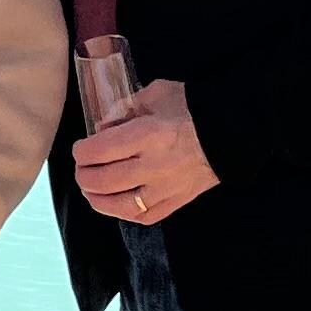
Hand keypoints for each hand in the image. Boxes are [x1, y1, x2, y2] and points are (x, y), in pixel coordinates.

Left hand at [72, 78, 218, 222]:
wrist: (230, 131)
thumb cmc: (191, 108)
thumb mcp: (155, 94)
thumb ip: (125, 108)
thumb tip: (102, 128)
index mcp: (147, 135)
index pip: (100, 151)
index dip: (82, 152)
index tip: (80, 149)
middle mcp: (154, 165)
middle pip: (103, 180)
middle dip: (84, 176)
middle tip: (81, 170)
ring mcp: (165, 188)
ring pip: (119, 204)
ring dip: (97, 199)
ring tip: (90, 190)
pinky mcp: (176, 202)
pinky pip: (143, 215)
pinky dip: (123, 212)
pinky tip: (115, 203)